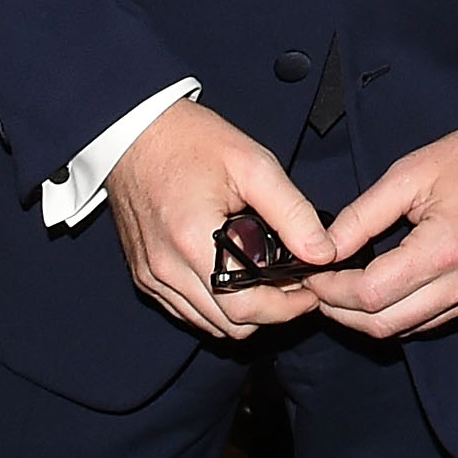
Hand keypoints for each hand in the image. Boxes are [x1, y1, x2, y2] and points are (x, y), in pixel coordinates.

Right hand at [105, 98, 335, 338]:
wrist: (135, 132)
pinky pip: (186, 310)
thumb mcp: (254, 165)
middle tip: (295, 284)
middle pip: (229, 324)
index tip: (310, 291)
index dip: (287, 307)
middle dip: (270, 312)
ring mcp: (151, 276)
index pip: (246, 308)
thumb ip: (292, 212)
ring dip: (243, 312)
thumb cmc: (192, 141)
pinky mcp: (144, 275)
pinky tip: (235, 277)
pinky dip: (215, 306)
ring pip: (208, 323)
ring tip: (269, 280)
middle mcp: (166, 268)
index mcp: (193, 240)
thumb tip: (322, 252)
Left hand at [303, 123, 457, 339]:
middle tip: (318, 288)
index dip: (332, 290)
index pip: (371, 294)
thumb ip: (362, 215)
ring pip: (405, 330)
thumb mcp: (410, 173)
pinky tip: (381, 291)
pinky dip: (398, 313)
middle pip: (384, 324)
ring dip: (367, 318)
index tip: (312, 274)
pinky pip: (429, 321)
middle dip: (341, 312)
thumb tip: (322, 246)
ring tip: (342, 290)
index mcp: (444, 248)